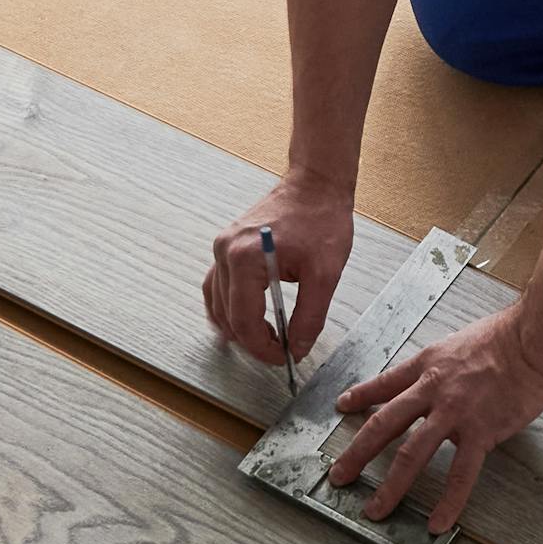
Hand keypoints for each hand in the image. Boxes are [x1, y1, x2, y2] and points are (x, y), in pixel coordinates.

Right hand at [204, 176, 355, 372]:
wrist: (315, 185)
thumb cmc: (321, 220)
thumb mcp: (325, 274)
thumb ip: (310, 316)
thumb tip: (297, 348)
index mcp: (245, 258)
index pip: (244, 321)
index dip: (263, 348)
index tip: (284, 358)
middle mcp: (225, 252)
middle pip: (228, 316)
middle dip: (253, 341)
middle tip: (281, 352)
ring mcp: (222, 247)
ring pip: (217, 304)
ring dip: (238, 328)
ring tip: (266, 340)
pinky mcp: (227, 247)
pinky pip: (217, 286)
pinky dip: (228, 308)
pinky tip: (244, 320)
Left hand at [329, 307, 542, 533]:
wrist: (533, 342)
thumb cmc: (507, 337)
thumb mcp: (461, 342)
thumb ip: (446, 366)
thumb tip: (444, 379)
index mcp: (428, 365)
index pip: (385, 383)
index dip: (361, 395)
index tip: (343, 406)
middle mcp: (433, 390)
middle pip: (384, 424)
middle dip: (357, 453)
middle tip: (339, 475)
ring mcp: (454, 413)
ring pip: (412, 454)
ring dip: (390, 486)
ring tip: (375, 510)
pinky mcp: (480, 432)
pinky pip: (460, 473)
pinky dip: (448, 501)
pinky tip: (437, 523)